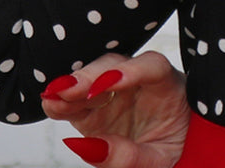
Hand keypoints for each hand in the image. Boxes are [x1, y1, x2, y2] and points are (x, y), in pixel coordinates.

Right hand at [42, 51, 189, 167]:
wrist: (174, 156)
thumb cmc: (173, 152)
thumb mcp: (158, 161)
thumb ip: (128, 157)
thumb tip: (86, 146)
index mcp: (167, 88)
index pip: (153, 68)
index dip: (133, 70)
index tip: (112, 81)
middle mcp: (141, 83)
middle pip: (116, 65)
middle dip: (92, 75)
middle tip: (70, 88)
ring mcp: (117, 92)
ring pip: (93, 77)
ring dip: (73, 85)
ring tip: (53, 96)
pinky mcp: (96, 107)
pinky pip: (78, 99)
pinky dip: (62, 100)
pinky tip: (50, 102)